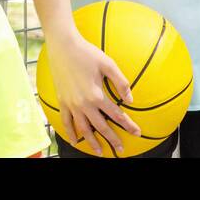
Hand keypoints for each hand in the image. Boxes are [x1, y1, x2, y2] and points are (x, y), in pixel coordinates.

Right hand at [47, 33, 142, 155]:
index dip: (128, 125)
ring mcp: (71, 105)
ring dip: (92, 143)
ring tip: (100, 152)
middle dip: (112, 139)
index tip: (136, 132)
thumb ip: (121, 82)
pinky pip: (66, 122)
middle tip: (121, 150)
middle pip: (101, 127)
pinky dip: (70, 133)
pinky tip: (75, 141)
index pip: (116, 115)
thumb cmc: (87, 53)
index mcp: (97, 95)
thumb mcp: (108, 64)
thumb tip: (130, 99)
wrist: (63, 47)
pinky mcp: (62, 101)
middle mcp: (84, 104)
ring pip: (83, 130)